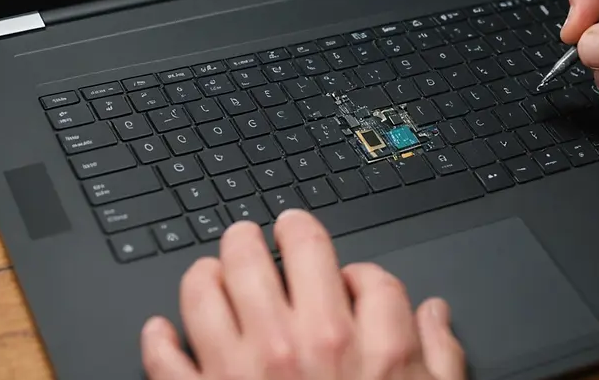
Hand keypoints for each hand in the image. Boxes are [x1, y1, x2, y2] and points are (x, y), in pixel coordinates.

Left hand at [141, 209, 466, 379]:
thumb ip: (440, 357)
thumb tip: (434, 313)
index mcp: (366, 347)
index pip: (364, 273)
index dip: (359, 271)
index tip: (350, 281)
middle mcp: (300, 345)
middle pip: (279, 252)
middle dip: (274, 233)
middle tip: (266, 233)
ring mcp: (242, 370)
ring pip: (209, 285)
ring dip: (209, 269)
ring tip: (214, 269)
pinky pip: (164, 355)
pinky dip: (158, 338)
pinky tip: (165, 331)